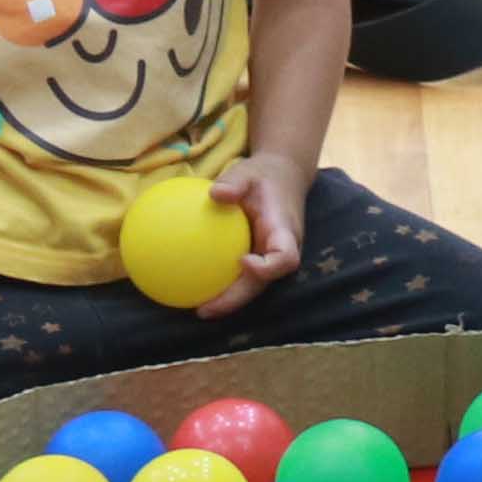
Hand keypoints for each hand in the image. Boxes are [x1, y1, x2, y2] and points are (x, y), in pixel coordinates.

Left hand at [191, 151, 310, 313]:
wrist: (283, 178)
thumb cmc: (264, 176)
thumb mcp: (249, 171)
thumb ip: (235, 181)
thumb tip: (214, 193)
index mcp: (284, 231)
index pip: (285, 258)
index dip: (268, 268)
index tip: (243, 263)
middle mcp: (283, 250)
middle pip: (264, 284)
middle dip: (236, 300)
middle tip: (205, 309)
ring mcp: (272, 258)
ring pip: (253, 287)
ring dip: (229, 302)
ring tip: (199, 310)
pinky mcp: (260, 260)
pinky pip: (244, 278)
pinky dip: (224, 287)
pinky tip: (197, 289)